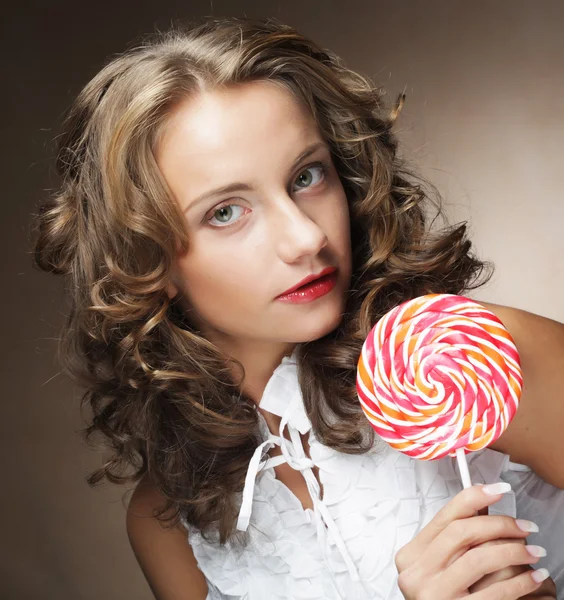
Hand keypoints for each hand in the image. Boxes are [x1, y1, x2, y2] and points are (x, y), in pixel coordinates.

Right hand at [395, 484, 549, 598]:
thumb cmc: (444, 598)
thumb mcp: (440, 566)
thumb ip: (456, 539)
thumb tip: (483, 503)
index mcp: (410, 556)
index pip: (444, 517)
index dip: (474, 498)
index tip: (499, 489)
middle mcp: (416, 574)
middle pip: (462, 533)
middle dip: (499, 524)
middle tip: (525, 526)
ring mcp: (433, 595)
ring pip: (480, 558)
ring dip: (514, 551)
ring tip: (534, 552)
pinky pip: (496, 592)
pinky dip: (521, 582)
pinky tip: (534, 577)